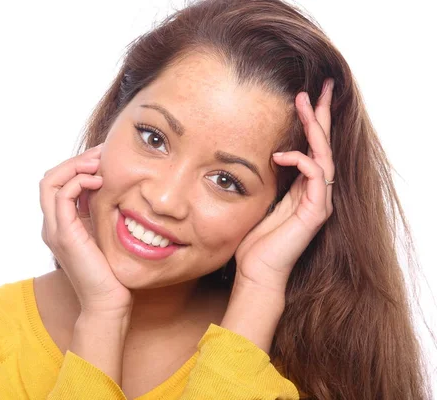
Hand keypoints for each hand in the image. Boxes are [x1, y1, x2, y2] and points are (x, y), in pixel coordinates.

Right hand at [39, 144, 132, 316]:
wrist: (108, 302)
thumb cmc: (111, 271)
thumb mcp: (104, 232)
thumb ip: (100, 211)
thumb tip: (110, 185)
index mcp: (61, 223)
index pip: (58, 183)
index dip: (77, 166)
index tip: (103, 158)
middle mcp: (52, 224)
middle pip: (50, 178)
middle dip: (75, 160)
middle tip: (101, 154)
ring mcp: (55, 229)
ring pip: (50, 182)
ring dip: (75, 166)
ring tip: (99, 163)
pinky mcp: (64, 234)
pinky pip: (62, 196)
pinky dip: (78, 181)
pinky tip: (99, 181)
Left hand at [234, 78, 335, 294]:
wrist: (256, 272)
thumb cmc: (253, 240)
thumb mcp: (258, 199)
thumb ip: (265, 179)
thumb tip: (256, 153)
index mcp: (302, 187)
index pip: (312, 147)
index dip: (313, 121)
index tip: (308, 95)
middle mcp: (316, 192)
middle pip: (324, 145)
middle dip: (321, 114)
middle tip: (319, 87)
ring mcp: (318, 201)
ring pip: (324, 154)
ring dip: (315, 127)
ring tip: (305, 103)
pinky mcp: (315, 212)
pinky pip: (318, 176)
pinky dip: (302, 160)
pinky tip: (281, 155)